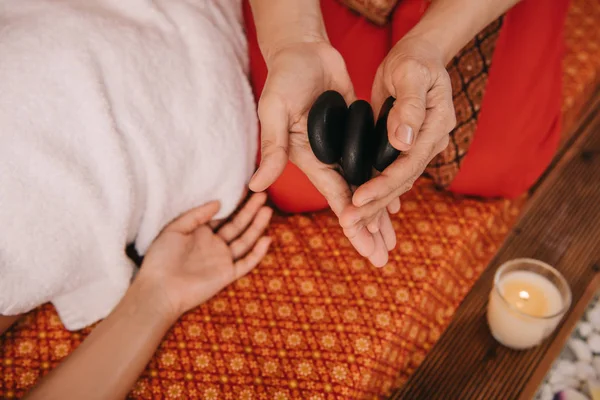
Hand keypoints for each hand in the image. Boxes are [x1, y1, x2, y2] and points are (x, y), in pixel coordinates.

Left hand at [137, 193, 272, 317]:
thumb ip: (197, 215)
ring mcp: (222, 260)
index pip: (223, 216)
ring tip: (267, 210)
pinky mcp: (227, 275)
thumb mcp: (175, 229)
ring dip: (257, 226)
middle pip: (238, 225)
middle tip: (262, 195)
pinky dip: (257, 253)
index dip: (235, 204)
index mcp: (201, 233)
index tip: (246, 189)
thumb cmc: (161, 258)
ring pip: (245, 240)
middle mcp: (214, 245)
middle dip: (250, 211)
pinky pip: (246, 263)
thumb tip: (218, 202)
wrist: (160, 289)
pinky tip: (266, 239)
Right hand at [249, 41, 393, 266]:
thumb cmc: (285, 77)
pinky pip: (374, 163)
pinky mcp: (357, 134)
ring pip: (366, 187)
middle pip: (354, 201)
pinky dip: (386, 181)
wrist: (304, 52)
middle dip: (369, 230)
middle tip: (384, 257)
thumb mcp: (275, 109)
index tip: (368, 251)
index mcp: (310, 160)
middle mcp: (328, 160)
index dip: (354, 226)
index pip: (338, 199)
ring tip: (392, 239)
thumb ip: (272, 147)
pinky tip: (398, 198)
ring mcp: (343, 149)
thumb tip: (257, 186)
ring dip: (380, 212)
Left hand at [340, 35, 455, 232]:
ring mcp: (416, 148)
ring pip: (394, 183)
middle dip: (375, 204)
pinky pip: (388, 174)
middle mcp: (428, 143)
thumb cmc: (415, 60)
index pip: (409, 164)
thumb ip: (409, 106)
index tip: (359, 199)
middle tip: (348, 223)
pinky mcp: (401, 148)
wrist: (417, 57)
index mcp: (436, 127)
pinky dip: (374, 191)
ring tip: (349, 222)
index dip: (384, 184)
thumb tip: (403, 142)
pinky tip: (358, 207)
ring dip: (372, 205)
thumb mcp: (411, 74)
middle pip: (402, 181)